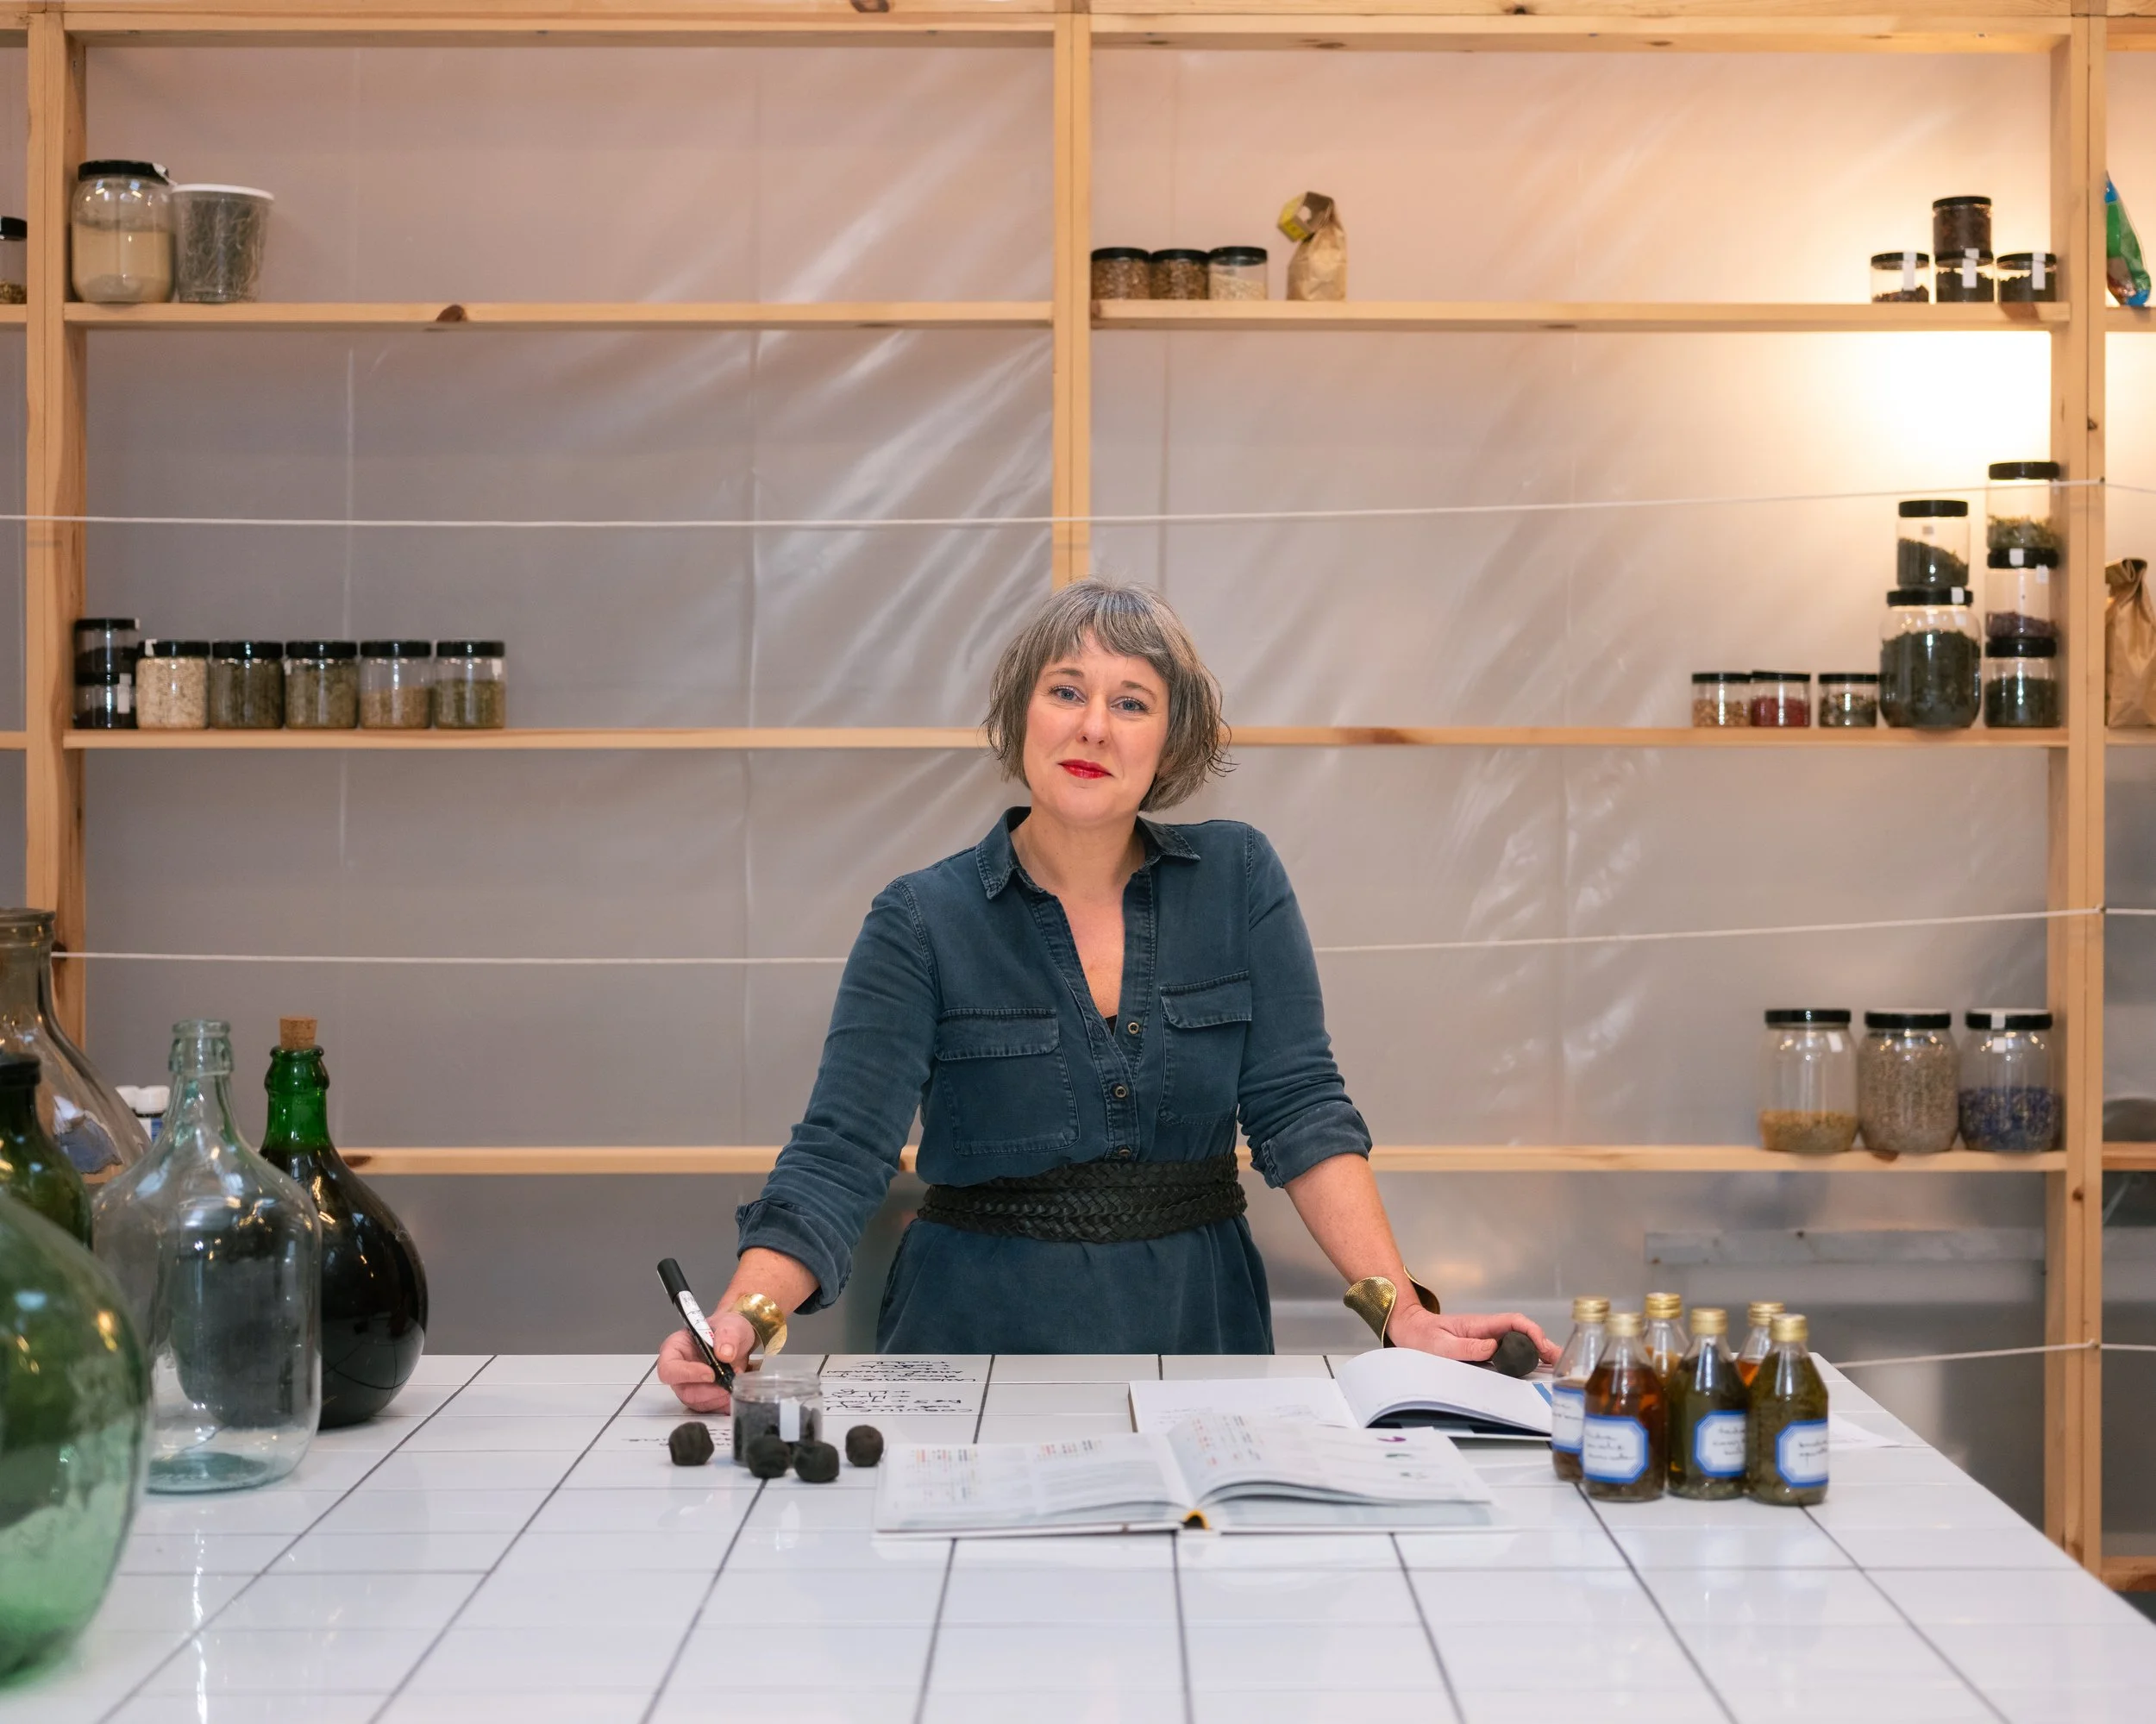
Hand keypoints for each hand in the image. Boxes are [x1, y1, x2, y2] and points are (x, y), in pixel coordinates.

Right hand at [655, 1310, 757, 1412]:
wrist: (739, 1339)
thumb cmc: (726, 1328)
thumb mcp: (730, 1324)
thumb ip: (727, 1335)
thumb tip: (724, 1353)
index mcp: (675, 1348)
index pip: (669, 1368)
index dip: (687, 1374)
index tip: (710, 1373)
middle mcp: (680, 1369)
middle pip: (684, 1391)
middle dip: (709, 1390)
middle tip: (729, 1380)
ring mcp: (690, 1385)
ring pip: (697, 1402)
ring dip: (718, 1397)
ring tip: (735, 1381)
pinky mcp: (704, 1396)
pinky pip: (710, 1407)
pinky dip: (724, 1402)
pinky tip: (735, 1390)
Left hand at [1391, 1304, 1559, 1366]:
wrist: (1409, 1331)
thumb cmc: (1421, 1337)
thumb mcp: (1440, 1346)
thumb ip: (1466, 1348)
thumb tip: (1493, 1347)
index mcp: (1478, 1325)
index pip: (1512, 1321)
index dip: (1531, 1331)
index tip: (1542, 1345)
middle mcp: (1485, 1329)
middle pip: (1521, 1331)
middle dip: (1542, 1343)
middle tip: (1559, 1361)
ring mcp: (1485, 1337)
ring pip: (1517, 1341)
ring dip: (1537, 1351)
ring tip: (1554, 1366)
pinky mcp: (1482, 1347)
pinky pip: (1507, 1350)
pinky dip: (1524, 1357)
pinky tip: (1534, 1367)